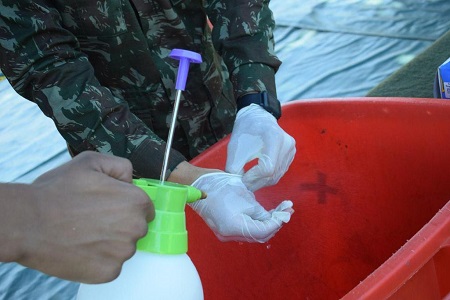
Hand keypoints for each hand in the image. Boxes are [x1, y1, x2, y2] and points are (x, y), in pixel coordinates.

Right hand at [12, 152, 153, 282]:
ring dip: (109, 242)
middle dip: (119, 223)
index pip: (144, 207)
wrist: (28, 223)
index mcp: (136, 202)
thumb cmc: (59, 190)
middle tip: (92, 218)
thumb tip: (130, 180)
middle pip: (135, 227)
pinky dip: (99, 259)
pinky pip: (111, 265)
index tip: (108, 206)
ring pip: (123, 247)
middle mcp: (136, 228)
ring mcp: (123, 253)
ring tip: (83, 232)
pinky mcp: (109, 272)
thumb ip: (120, 166)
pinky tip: (80, 247)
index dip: (126, 205)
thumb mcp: (91, 162)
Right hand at [190, 172, 292, 242]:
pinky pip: (246, 230)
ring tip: (280, 211)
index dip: (277, 222)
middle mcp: (229, 235)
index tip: (288, 211)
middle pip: (259, 235)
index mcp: (234, 227)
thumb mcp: (247, 199)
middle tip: (287, 210)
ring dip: (268, 223)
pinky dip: (257, 223)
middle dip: (275, 223)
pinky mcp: (225, 229)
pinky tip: (266, 213)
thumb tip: (278, 219)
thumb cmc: (222, 187)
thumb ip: (262, 213)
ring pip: (253, 234)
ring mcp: (226, 234)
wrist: (200, 184)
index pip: (263, 231)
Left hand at [226, 104, 295, 191]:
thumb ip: (234, 168)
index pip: (267, 168)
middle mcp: (287, 145)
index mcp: (274, 138)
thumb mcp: (235, 148)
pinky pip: (279, 172)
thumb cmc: (245, 131)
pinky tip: (257, 176)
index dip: (253, 177)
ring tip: (248, 181)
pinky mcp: (291, 154)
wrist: (257, 117)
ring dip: (261, 182)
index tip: (241, 178)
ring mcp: (291, 150)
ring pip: (277, 176)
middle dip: (256, 182)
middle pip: (273, 174)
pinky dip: (267, 178)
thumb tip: (236, 186)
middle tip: (243, 184)